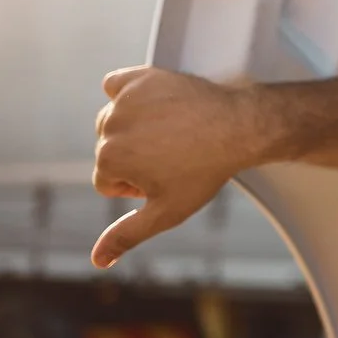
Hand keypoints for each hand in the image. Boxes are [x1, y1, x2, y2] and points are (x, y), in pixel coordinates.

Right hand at [91, 66, 264, 267]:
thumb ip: (127, 235)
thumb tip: (97, 261)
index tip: (165, 176)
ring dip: (131, 128)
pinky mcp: (142, 77)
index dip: (137, 184)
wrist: (240, 127)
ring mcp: (126, 99)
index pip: (106, 181)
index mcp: (109, 160)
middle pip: (107, 150)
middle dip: (133, 156)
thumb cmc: (205, 171)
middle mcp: (110, 126)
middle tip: (171, 155)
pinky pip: (116, 84)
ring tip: (168, 133)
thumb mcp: (166, 212)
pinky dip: (125, 93)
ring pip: (112, 121)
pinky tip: (147, 103)